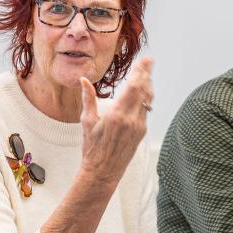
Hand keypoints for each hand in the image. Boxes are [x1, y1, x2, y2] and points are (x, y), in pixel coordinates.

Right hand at [78, 56, 153, 183]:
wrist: (103, 171)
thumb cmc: (92, 148)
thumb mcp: (87, 122)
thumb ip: (88, 99)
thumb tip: (82, 80)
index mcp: (117, 115)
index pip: (133, 87)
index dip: (141, 72)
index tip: (145, 60)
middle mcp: (131, 120)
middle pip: (144, 91)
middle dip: (147, 74)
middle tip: (149, 61)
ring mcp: (138, 126)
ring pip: (147, 100)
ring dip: (148, 86)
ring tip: (147, 74)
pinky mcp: (141, 132)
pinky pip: (146, 111)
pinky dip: (145, 99)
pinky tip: (143, 93)